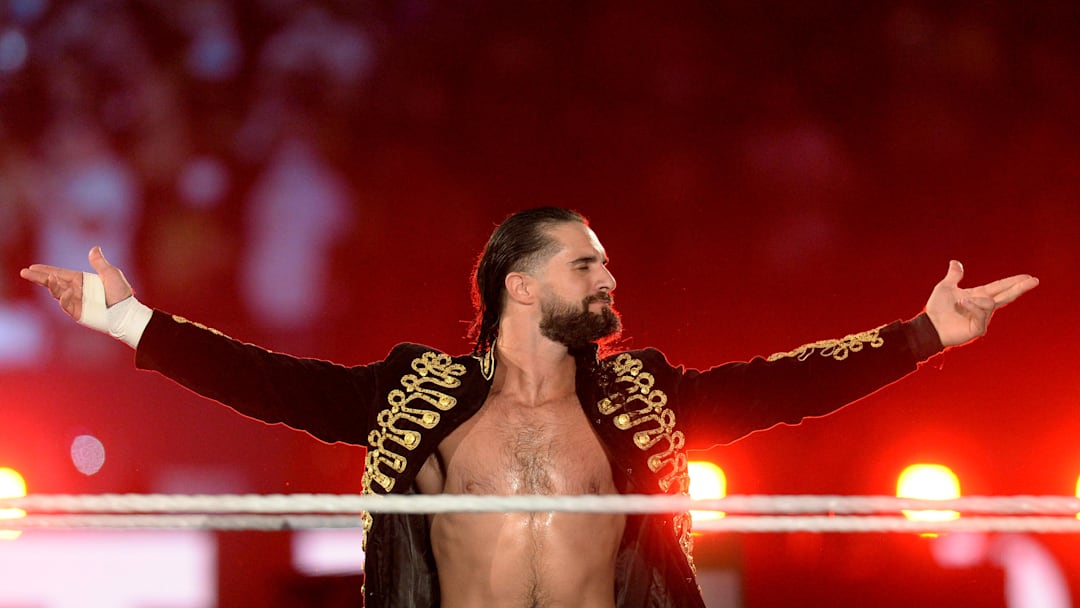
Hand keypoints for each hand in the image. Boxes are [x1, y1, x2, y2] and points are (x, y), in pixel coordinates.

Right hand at [19, 246, 133, 321]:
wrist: (126, 312)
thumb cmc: (122, 293)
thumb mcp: (111, 274)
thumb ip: (99, 262)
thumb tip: (94, 248)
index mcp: (82, 280)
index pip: (60, 273)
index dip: (46, 270)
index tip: (32, 267)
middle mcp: (76, 290)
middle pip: (53, 282)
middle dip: (39, 278)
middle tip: (24, 272)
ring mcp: (76, 302)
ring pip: (57, 293)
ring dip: (51, 286)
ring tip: (48, 278)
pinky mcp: (78, 313)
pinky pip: (66, 305)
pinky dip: (64, 298)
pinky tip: (65, 292)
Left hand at [925, 260, 1038, 346]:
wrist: (929, 325)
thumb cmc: (937, 308)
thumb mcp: (945, 287)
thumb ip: (954, 276)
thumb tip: (955, 262)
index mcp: (978, 296)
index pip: (1000, 287)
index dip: (1013, 282)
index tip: (1028, 277)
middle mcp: (983, 307)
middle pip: (1006, 295)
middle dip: (1019, 288)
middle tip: (1034, 280)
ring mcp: (982, 318)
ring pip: (989, 304)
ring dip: (975, 301)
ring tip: (959, 304)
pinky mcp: (978, 329)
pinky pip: (982, 315)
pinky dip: (972, 307)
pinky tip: (961, 306)